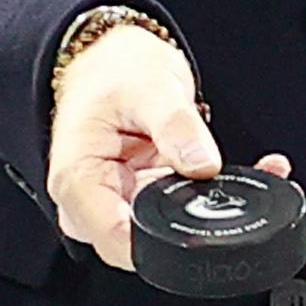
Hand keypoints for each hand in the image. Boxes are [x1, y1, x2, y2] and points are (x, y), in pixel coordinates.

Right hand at [45, 4, 214, 266]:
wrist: (108, 60)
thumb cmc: (111, 71)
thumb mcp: (148, 86)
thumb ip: (176, 127)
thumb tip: (203, 165)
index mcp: (78, 181)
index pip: (118, 241)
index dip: (163, 242)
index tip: (201, 213)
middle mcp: (91, 203)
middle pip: (143, 246)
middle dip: (189, 224)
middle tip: (219, 180)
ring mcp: (116, 205)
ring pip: (164, 234)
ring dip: (201, 208)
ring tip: (220, 164)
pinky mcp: (139, 201)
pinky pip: (174, 216)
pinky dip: (203, 198)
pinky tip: (227, 173)